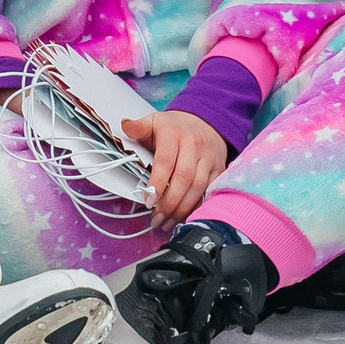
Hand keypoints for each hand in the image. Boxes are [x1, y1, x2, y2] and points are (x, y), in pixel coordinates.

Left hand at [121, 109, 228, 229]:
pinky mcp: (219, 168)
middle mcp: (194, 145)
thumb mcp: (154, 121)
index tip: (148, 201)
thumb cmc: (175, 127)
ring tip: (168, 222)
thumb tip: (125, 126)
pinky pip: (209, 191)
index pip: (165, 162)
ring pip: (198, 187)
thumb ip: (138, 127)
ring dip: (182, 209)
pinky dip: (198, 206)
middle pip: (183, 178)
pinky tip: (185, 216)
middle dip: (169, 202)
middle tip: (157, 218)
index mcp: (174, 134)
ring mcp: (208, 158)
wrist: (206, 121)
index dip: (157, 183)